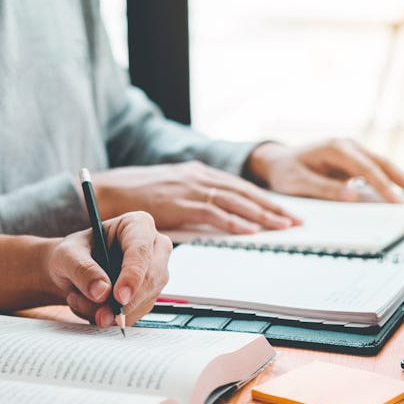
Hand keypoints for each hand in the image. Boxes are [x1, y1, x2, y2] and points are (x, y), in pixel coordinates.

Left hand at [45, 211, 171, 327]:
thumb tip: (102, 292)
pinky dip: (113, 317)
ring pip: (144, 300)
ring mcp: (154, 273)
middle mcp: (153, 247)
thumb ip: (82, 269)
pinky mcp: (148, 295)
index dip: (132, 275)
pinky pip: (137, 313)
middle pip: (151, 278)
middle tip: (100, 315)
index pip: (142, 250)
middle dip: (125, 302)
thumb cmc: (71, 254)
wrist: (70, 272)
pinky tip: (91, 308)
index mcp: (137, 225)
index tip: (119, 297)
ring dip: (111, 310)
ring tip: (80, 301)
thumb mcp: (66, 255)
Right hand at [88, 162, 300, 233]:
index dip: (264, 198)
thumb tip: (216, 217)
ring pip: (234, 201)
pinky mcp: (179, 202)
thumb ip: (194, 200)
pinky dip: (233, 221)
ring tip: (282, 227)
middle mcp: (198, 175)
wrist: (108, 190)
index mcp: (198, 172)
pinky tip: (250, 230)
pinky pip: (213, 212)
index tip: (284, 211)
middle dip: (272, 206)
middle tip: (295, 221)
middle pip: (243, 191)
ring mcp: (189, 187)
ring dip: (261, 215)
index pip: (239, 186)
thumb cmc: (136, 195)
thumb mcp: (171, 192)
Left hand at [245, 139, 403, 203]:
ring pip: (383, 167)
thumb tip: (353, 196)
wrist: (276, 162)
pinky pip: (376, 172)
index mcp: (336, 148)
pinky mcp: (354, 161)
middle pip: (383, 164)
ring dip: (402, 182)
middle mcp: (348, 145)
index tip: (398, 202)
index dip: (385, 186)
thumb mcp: (297, 183)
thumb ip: (324, 189)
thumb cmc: (284, 172)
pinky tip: (402, 196)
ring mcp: (353, 152)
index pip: (367, 168)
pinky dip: (390, 183)